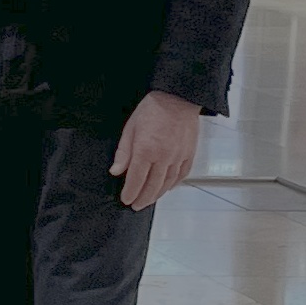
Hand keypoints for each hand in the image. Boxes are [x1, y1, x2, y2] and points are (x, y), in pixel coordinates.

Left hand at [111, 90, 199, 209]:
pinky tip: (167, 188)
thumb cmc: (152, 110)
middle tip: (136, 206)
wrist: (178, 98)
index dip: (130, 192)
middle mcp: (164, 157)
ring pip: (168, 183)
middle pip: (152, 186)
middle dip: (143, 198)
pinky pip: (182, 175)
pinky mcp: (189, 154)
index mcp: (146, 151)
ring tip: (149, 200)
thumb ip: (123, 152)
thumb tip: (116, 171)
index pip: (136, 179)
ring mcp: (178, 157)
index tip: (126, 200)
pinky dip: (173, 184)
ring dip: (157, 195)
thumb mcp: (130, 128)